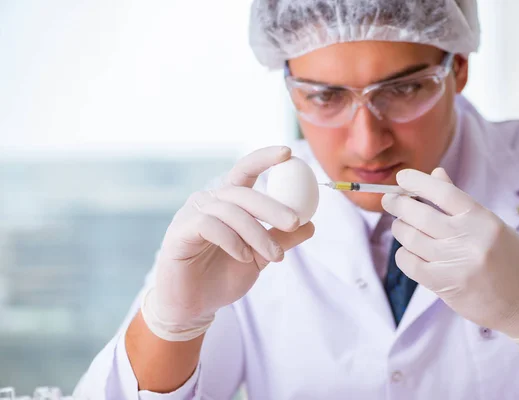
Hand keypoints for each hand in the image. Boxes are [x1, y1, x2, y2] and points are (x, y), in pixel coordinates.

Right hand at [141, 146, 314, 340]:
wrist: (194, 306)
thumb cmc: (223, 277)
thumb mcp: (260, 257)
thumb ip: (281, 239)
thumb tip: (311, 224)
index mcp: (227, 201)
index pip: (244, 170)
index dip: (264, 158)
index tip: (288, 153)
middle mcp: (208, 201)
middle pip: (242, 191)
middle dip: (272, 206)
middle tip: (295, 222)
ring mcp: (191, 214)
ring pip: (230, 211)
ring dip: (257, 234)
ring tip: (274, 256)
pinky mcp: (179, 231)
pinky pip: (210, 226)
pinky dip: (232, 241)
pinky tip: (244, 257)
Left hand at [381, 168, 518, 353]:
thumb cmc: (509, 259)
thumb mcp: (490, 224)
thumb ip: (460, 202)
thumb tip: (435, 174)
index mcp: (482, 218)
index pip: (443, 192)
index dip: (417, 182)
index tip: (402, 178)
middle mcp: (469, 238)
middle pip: (419, 213)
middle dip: (398, 204)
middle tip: (390, 201)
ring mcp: (456, 262)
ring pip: (410, 238)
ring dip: (400, 229)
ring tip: (401, 226)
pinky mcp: (445, 284)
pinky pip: (409, 263)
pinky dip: (403, 255)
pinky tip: (409, 252)